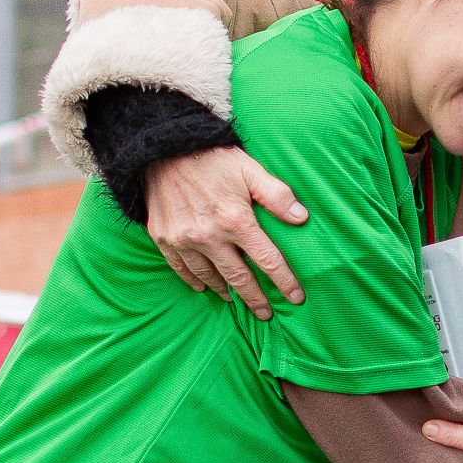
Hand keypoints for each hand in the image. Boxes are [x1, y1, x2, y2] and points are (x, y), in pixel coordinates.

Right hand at [144, 147, 308, 317]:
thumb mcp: (249, 169)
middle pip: (239, 278)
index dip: (284, 281)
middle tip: (266, 314)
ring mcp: (184, 240)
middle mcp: (209, 236)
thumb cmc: (211, 157)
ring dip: (226, 291)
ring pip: (210, 277)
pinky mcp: (163, 238)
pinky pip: (181, 269)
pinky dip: (195, 281)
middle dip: (256, 299)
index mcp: (235, 220)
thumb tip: (301, 218)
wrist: (160, 148)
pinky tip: (204, 287)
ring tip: (236, 300)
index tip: (296, 298)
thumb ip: (276, 194)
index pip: (267, 260)